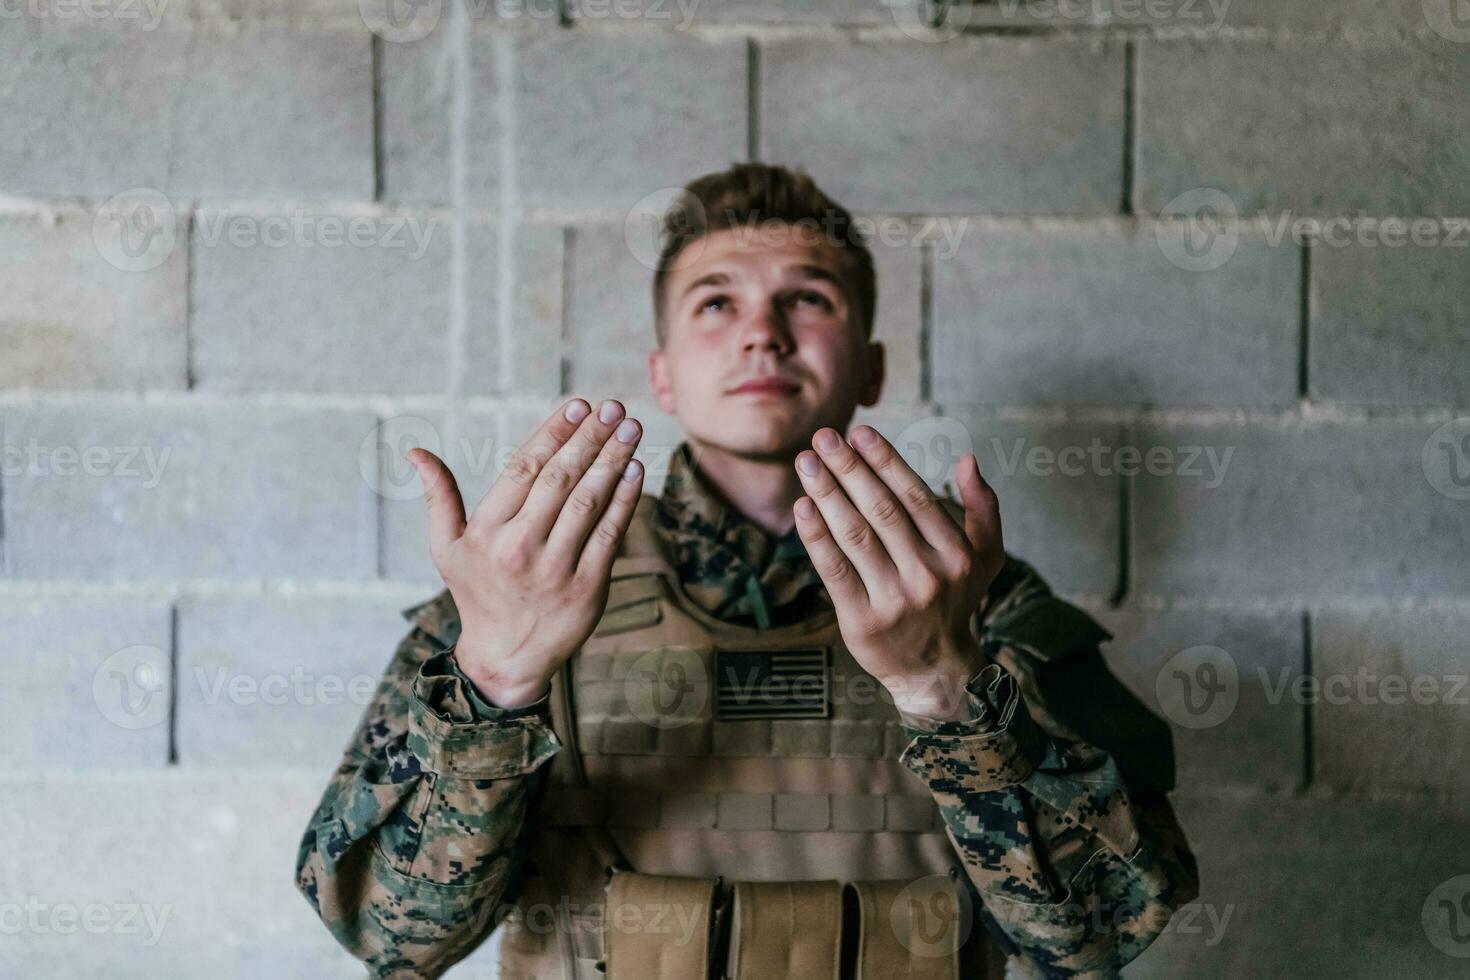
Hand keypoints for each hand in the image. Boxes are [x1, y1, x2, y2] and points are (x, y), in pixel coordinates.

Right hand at [407, 398, 644, 707]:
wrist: (505, 657)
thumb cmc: (477, 591)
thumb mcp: (447, 547)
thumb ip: (438, 497)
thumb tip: (416, 452)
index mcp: (487, 531)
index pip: (524, 468)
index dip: (553, 433)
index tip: (579, 405)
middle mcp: (519, 547)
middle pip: (560, 479)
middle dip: (590, 437)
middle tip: (613, 407)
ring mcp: (555, 569)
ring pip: (588, 502)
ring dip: (613, 460)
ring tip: (630, 428)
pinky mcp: (587, 588)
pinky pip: (610, 534)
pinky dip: (625, 499)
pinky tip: (635, 470)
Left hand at [791, 425, 1004, 720]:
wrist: (936, 669)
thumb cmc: (955, 599)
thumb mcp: (985, 556)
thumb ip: (984, 507)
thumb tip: (968, 460)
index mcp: (957, 554)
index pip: (914, 496)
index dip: (885, 461)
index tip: (859, 432)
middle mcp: (928, 575)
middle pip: (881, 510)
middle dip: (849, 468)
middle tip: (823, 437)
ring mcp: (894, 600)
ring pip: (855, 535)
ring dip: (827, 493)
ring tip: (806, 462)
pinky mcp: (862, 621)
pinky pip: (834, 570)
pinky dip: (816, 537)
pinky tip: (802, 507)